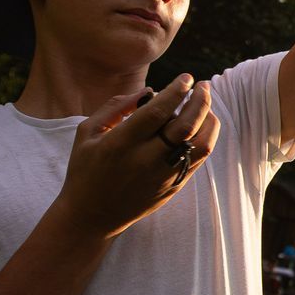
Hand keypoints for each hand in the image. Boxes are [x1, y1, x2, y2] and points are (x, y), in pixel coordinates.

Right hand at [54, 73, 219, 237]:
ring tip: (205, 104)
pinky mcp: (173, 187)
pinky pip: (198, 159)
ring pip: (200, 144)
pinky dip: (205, 137)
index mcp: (120, 143)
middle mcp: (144, 160)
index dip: (176, 91)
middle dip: (200, 101)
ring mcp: (162, 176)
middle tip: (203, 85)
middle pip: (185, 126)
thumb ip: (115, 107)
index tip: (187, 78)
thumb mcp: (87, 133)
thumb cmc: (86, 169)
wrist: (91, 216)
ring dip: (208, 119)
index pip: (157, 112)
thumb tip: (149, 90)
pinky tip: (202, 124)